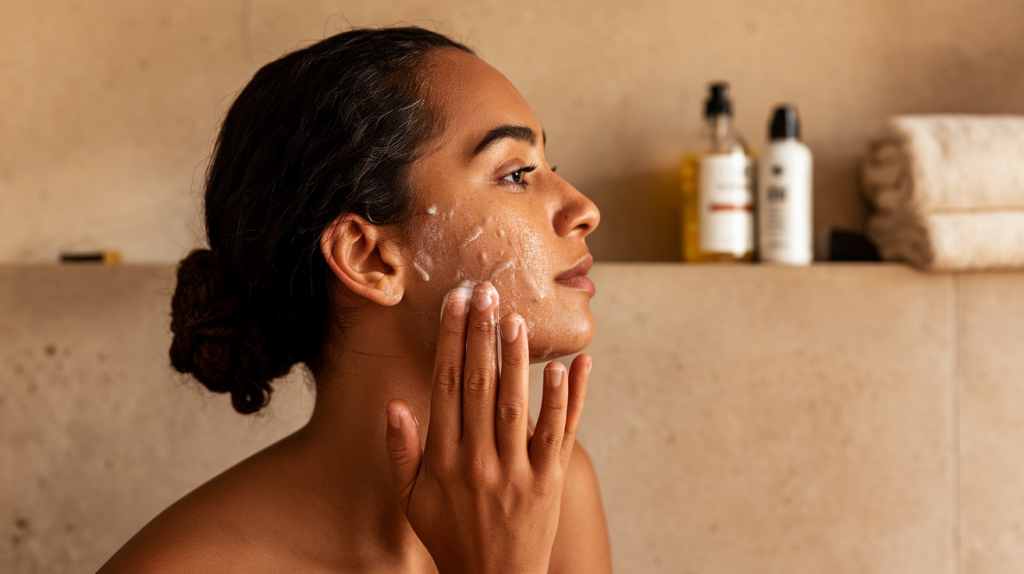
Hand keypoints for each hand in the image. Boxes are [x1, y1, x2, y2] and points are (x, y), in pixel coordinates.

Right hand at [384, 281, 590, 573]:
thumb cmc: (448, 534)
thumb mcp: (411, 499)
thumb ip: (400, 451)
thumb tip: (394, 404)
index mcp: (441, 459)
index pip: (444, 386)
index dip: (449, 340)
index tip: (454, 303)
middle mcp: (477, 460)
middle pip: (478, 385)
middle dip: (480, 335)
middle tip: (485, 290)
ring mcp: (515, 470)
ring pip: (516, 404)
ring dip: (517, 359)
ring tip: (516, 318)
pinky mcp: (548, 481)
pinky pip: (558, 434)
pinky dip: (565, 400)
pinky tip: (568, 368)